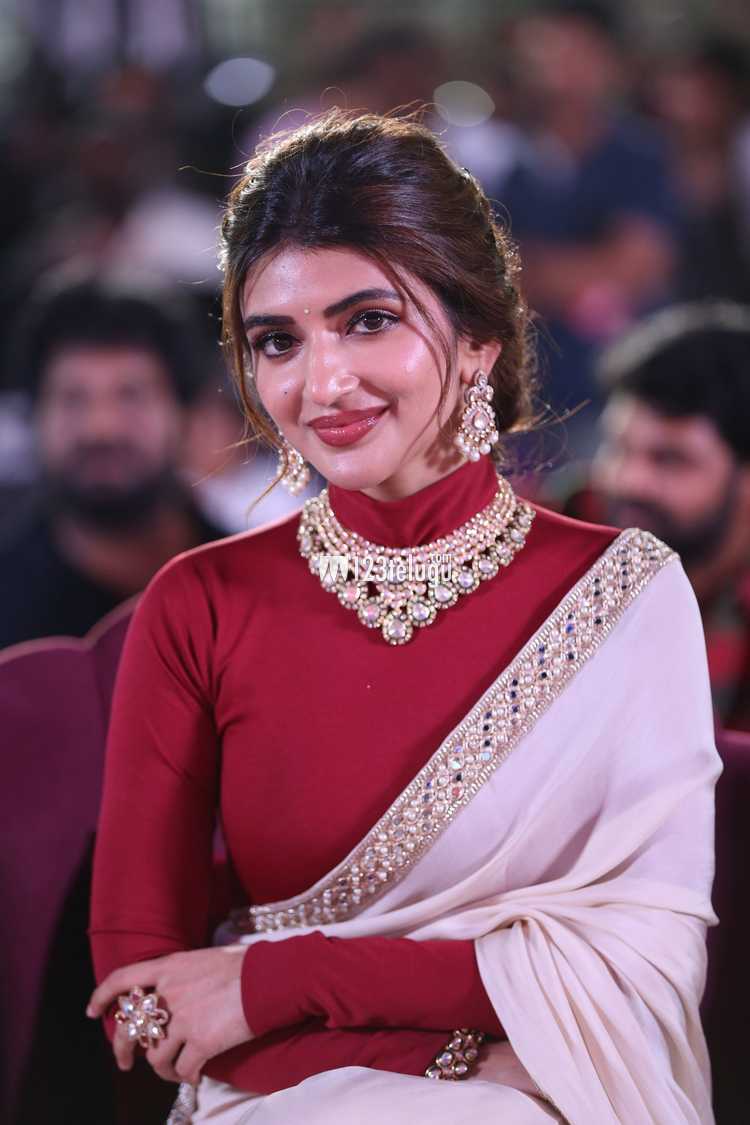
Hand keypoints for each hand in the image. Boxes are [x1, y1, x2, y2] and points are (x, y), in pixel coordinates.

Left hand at [87, 945, 251, 1085]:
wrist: (271, 979)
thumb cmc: (247, 965)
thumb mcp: (207, 958)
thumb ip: (184, 973)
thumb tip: (175, 985)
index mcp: (170, 967)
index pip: (122, 979)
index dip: (102, 996)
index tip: (93, 1012)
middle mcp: (170, 992)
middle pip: (129, 1027)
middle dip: (121, 1049)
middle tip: (125, 1062)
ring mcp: (184, 1018)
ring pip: (155, 1057)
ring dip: (163, 1069)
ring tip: (176, 1070)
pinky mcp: (201, 1042)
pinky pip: (182, 1071)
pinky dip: (187, 1077)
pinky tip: (196, 1075)